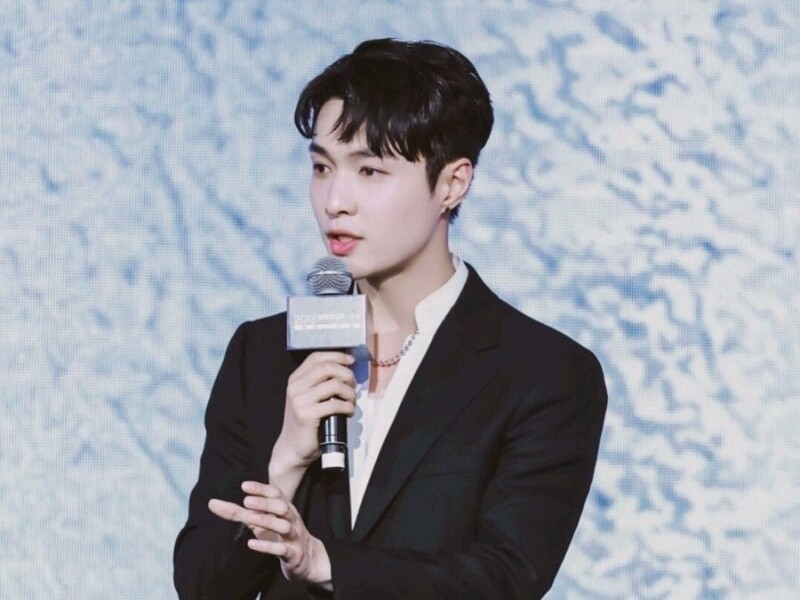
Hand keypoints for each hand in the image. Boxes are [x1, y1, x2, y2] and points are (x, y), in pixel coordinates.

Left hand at [209, 481, 331, 588]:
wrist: (307, 558)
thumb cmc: (279, 535)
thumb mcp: (260, 522)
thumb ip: (238, 513)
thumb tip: (212, 503)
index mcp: (284, 508)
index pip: (275, 494)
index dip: (261, 489)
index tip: (244, 485)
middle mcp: (290, 519)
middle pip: (282, 507)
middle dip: (265, 503)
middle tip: (247, 500)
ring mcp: (293, 536)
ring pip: (284, 526)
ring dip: (267, 521)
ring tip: (250, 518)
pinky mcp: (293, 554)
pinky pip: (281, 549)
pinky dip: (267, 545)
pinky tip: (252, 543)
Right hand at [271, 351, 355, 480]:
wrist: (292, 448)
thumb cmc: (305, 423)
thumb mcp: (308, 398)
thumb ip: (320, 383)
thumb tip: (345, 371)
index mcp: (295, 379)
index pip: (316, 357)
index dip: (337, 356)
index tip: (351, 361)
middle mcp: (295, 387)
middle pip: (327, 367)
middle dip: (346, 374)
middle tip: (353, 385)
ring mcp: (299, 401)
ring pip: (334, 385)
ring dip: (349, 392)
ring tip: (351, 401)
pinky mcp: (307, 415)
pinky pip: (335, 404)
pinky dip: (348, 406)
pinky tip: (348, 412)